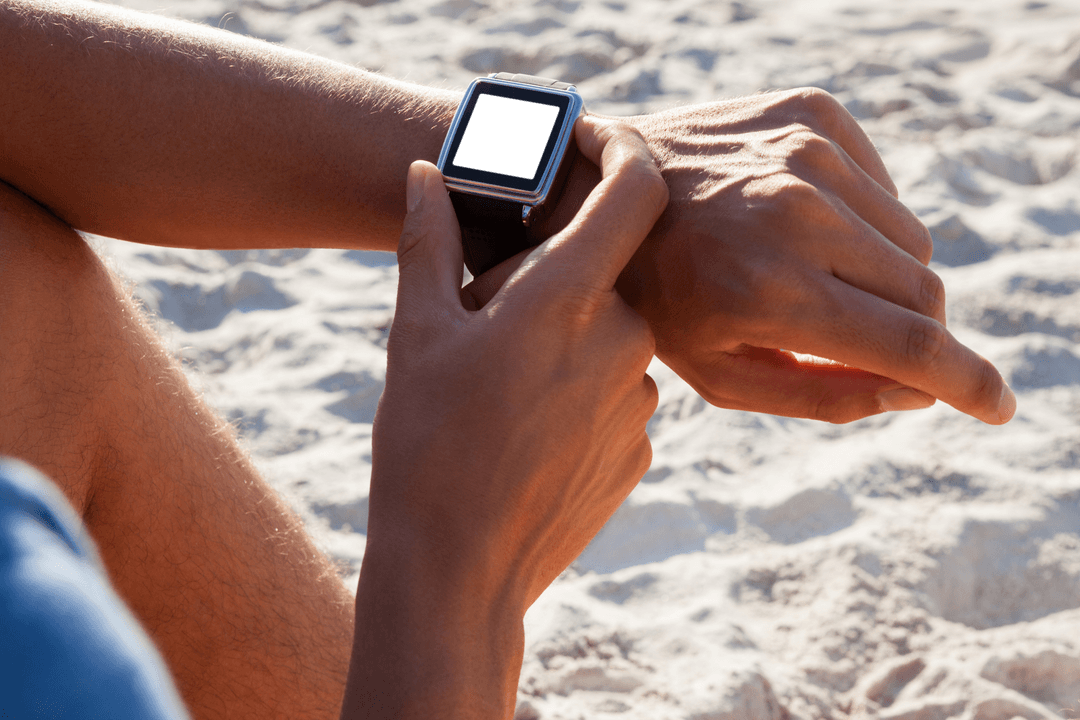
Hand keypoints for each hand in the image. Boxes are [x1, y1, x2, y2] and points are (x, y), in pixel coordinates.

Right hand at [341, 117, 665, 718]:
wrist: (459, 569)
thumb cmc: (425, 444)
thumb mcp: (415, 333)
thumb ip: (429, 242)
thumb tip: (426, 176)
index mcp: (566, 300)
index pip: (635, 192)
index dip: (624, 151)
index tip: (596, 141)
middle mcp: (623, 342)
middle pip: (605, 273)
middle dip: (556, 279)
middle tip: (492, 319)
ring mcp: (640, 399)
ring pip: (608, 336)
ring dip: (565, 341)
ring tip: (501, 391)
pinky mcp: (642, 446)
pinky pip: (615, 391)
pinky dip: (578, 391)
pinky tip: (526, 431)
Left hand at [537, 89, 1014, 424]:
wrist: (601, 190)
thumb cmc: (656, 296)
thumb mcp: (719, 373)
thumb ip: (824, 393)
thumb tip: (918, 391)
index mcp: (770, 290)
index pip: (912, 342)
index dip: (970, 382)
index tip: (997, 406)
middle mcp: (798, 213)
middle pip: (924, 291)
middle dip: (910, 328)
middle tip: (856, 335)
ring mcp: (807, 151)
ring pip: (910, 239)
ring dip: (880, 273)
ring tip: (810, 275)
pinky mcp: (811, 112)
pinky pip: (883, 186)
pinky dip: (861, 219)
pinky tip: (803, 225)